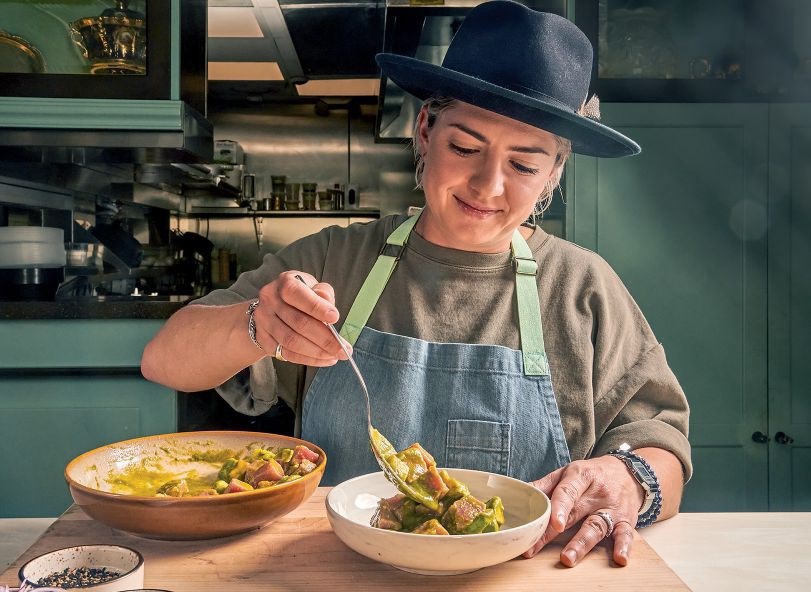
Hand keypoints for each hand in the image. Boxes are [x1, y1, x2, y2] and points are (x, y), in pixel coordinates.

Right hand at [252, 270, 350, 365]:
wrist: (274, 307)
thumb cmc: (301, 296)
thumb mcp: (314, 287)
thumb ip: (323, 293)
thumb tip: (328, 305)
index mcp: (284, 283)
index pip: (297, 294)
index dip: (316, 307)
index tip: (335, 318)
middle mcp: (270, 300)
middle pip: (298, 322)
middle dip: (324, 338)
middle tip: (343, 349)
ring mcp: (264, 320)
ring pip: (291, 341)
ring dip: (317, 352)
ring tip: (335, 356)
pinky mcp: (263, 339)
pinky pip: (286, 353)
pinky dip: (307, 359)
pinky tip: (323, 359)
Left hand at [523, 456, 642, 566]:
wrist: (628, 472)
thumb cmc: (592, 475)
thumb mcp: (568, 472)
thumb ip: (546, 485)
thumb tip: (521, 492)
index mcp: (580, 476)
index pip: (567, 492)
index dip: (558, 507)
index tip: (552, 523)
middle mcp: (596, 493)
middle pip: (574, 514)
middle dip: (552, 533)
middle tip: (534, 549)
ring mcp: (612, 508)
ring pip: (596, 526)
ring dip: (582, 543)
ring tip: (567, 558)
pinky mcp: (627, 521)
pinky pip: (626, 534)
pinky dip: (623, 547)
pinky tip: (619, 559)